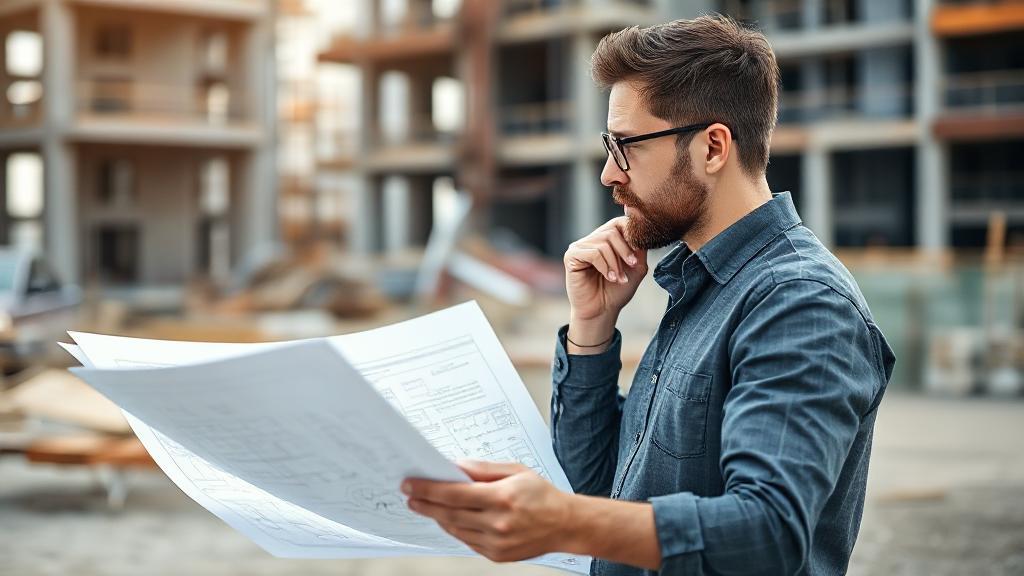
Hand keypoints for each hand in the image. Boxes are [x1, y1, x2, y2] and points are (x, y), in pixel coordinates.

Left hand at [402, 460, 577, 561]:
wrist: (565, 524)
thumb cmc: (542, 495)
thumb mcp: (515, 471)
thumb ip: (483, 468)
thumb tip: (456, 466)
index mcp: (502, 498)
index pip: (454, 494)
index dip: (428, 489)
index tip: (411, 484)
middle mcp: (498, 523)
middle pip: (449, 514)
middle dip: (425, 503)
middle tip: (410, 495)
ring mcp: (497, 543)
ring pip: (455, 529)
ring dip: (437, 517)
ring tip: (425, 505)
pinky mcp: (496, 555)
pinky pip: (466, 541)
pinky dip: (454, 529)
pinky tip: (448, 519)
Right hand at [563, 218, 648, 349]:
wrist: (602, 311)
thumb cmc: (617, 290)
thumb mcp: (636, 266)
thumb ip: (638, 246)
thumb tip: (639, 223)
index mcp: (606, 239)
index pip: (619, 222)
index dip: (631, 233)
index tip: (637, 253)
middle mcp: (592, 239)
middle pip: (612, 231)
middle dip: (625, 250)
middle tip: (631, 266)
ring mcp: (580, 247)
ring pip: (603, 243)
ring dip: (615, 263)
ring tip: (618, 278)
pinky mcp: (571, 256)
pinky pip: (593, 253)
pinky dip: (604, 266)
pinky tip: (609, 277)